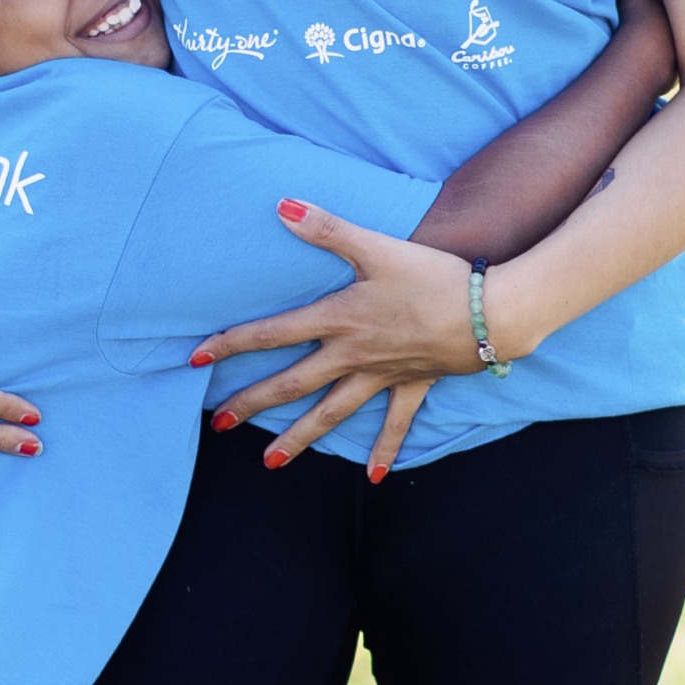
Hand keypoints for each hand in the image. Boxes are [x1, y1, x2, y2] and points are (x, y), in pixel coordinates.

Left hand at [193, 202, 481, 473]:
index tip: (195, 358)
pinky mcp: (413, 384)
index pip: (272, 333)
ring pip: (332, 413)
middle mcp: (353, 355)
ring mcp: (382, 375)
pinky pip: (395, 423)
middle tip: (218, 423)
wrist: (489, 312)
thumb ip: (328, 228)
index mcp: (339, 320)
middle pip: (292, 384)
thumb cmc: (434, 275)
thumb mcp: (377, 247)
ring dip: (300, 438)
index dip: (231, 343)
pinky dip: (385, 449)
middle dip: (253, 403)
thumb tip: (281, 206)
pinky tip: (373, 478)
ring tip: (269, 463)